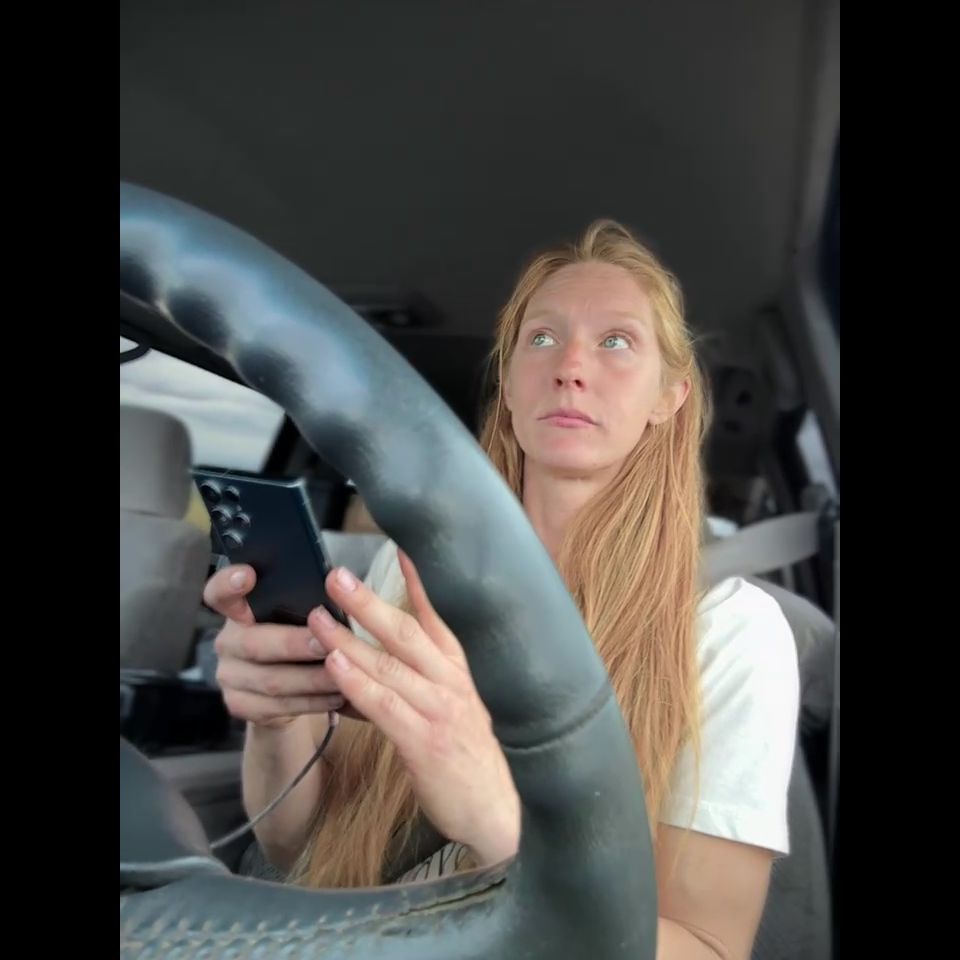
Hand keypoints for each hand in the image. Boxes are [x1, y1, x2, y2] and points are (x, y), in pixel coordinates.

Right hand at [203, 565, 346, 727]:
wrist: (286, 691)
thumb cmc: (299, 639)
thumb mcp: (298, 618)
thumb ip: (303, 606)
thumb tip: (339, 590)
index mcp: (238, 611)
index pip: (220, 592)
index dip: (229, 583)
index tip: (248, 575)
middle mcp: (227, 642)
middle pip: (254, 643)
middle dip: (294, 644)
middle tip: (326, 644)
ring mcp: (229, 676)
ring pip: (271, 680)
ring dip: (311, 679)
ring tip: (344, 674)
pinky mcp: (240, 705)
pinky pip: (277, 707)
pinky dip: (311, 702)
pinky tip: (335, 696)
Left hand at [309, 550, 520, 867]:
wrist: (497, 809)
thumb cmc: (467, 754)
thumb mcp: (452, 704)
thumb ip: (418, 677)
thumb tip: (371, 654)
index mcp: (458, 669)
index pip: (436, 616)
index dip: (418, 580)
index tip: (399, 545)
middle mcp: (450, 681)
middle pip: (405, 632)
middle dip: (367, 602)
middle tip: (336, 576)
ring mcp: (439, 709)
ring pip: (388, 665)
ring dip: (349, 639)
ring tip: (317, 618)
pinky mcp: (424, 742)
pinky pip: (385, 706)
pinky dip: (358, 684)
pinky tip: (334, 666)